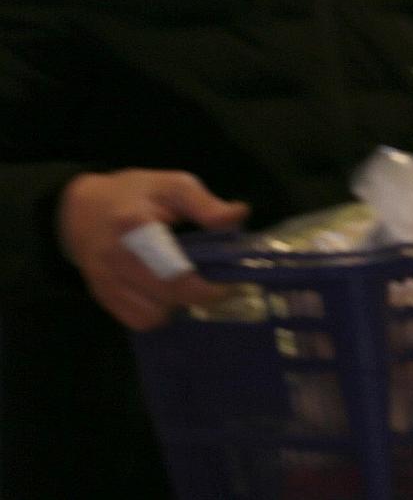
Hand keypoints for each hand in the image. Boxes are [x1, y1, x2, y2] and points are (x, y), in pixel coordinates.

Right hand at [58, 169, 248, 331]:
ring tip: (188, 284)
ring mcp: (104, 282)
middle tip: (217, 285)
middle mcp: (115, 259)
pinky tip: (166, 293)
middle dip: (199, 296)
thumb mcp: (173, 185)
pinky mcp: (101, 296)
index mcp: (134, 226)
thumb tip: (240, 216)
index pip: (174, 270)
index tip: (230, 283)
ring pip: (152, 316)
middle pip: (166, 296)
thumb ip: (205, 204)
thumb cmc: (135, 193)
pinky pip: (136, 321)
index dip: (207, 286)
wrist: (80, 209)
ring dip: (176, 306)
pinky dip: (157, 313)